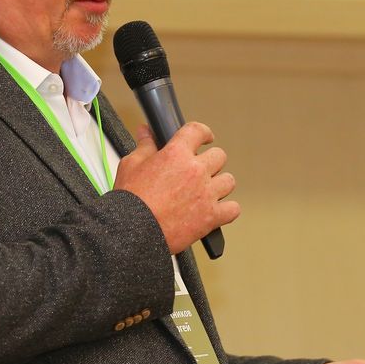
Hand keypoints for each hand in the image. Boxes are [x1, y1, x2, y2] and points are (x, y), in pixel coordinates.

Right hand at [112, 122, 239, 253]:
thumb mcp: (131, 165)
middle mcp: (196, 171)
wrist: (134, 232)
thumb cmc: (132, 201)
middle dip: (210, 161)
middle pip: (219, 156)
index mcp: (177, 154)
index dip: (203, 133)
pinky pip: (233, 209)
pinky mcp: (212, 216)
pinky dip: (227, 210)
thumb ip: (144, 146)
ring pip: (228, 181)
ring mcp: (206, 193)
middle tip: (199, 170)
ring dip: (219, 184)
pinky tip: (217, 210)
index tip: (205, 138)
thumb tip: (145, 132)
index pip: (198, 131)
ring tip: (207, 191)